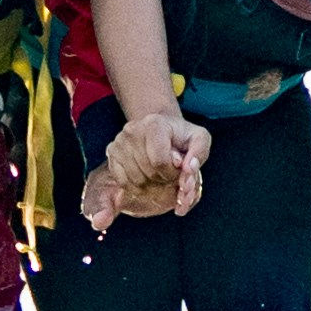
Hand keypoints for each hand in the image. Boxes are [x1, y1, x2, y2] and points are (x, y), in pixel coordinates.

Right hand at [85, 107, 211, 229]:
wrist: (162, 129)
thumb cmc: (181, 137)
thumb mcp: (199, 139)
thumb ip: (199, 153)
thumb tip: (188, 169)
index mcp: (154, 123)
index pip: (159, 161)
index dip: (172, 173)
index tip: (179, 169)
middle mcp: (132, 130)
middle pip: (148, 173)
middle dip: (164, 181)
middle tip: (171, 175)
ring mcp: (119, 142)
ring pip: (136, 181)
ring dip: (152, 186)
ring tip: (161, 176)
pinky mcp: (112, 153)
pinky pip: (124, 182)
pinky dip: (138, 187)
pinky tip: (149, 179)